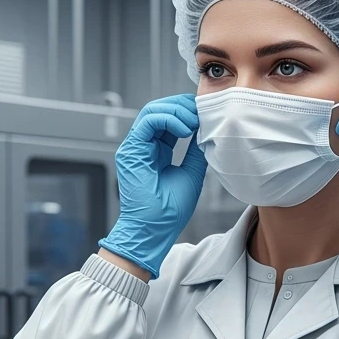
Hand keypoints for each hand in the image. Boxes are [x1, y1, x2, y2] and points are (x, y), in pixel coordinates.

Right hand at [99, 95, 207, 278]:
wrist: (154, 232)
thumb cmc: (169, 212)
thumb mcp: (191, 174)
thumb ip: (196, 152)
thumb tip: (207, 132)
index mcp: (156, 151)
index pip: (170, 120)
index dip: (188, 113)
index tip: (207, 115)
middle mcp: (144, 146)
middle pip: (160, 110)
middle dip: (183, 106)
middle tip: (202, 111)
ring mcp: (135, 147)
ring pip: (152, 111)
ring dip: (177, 111)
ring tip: (195, 121)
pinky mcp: (131, 151)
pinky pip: (148, 121)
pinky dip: (169, 119)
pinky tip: (185, 130)